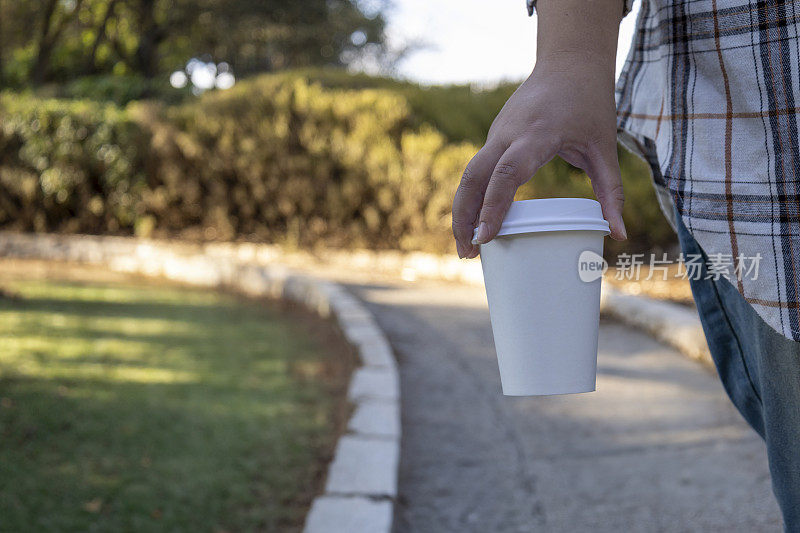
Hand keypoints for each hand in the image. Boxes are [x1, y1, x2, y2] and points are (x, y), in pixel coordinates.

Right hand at [452, 56, 626, 258]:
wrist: (570, 60)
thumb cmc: (590, 103)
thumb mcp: (605, 148)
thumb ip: (611, 192)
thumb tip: (619, 235)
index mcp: (538, 133)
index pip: (507, 174)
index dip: (493, 207)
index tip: (486, 238)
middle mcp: (509, 132)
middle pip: (473, 177)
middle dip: (464, 216)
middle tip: (469, 253)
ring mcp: (497, 132)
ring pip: (468, 173)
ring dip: (462, 209)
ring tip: (468, 246)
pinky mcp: (494, 136)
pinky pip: (476, 168)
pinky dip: (471, 196)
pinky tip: (476, 221)